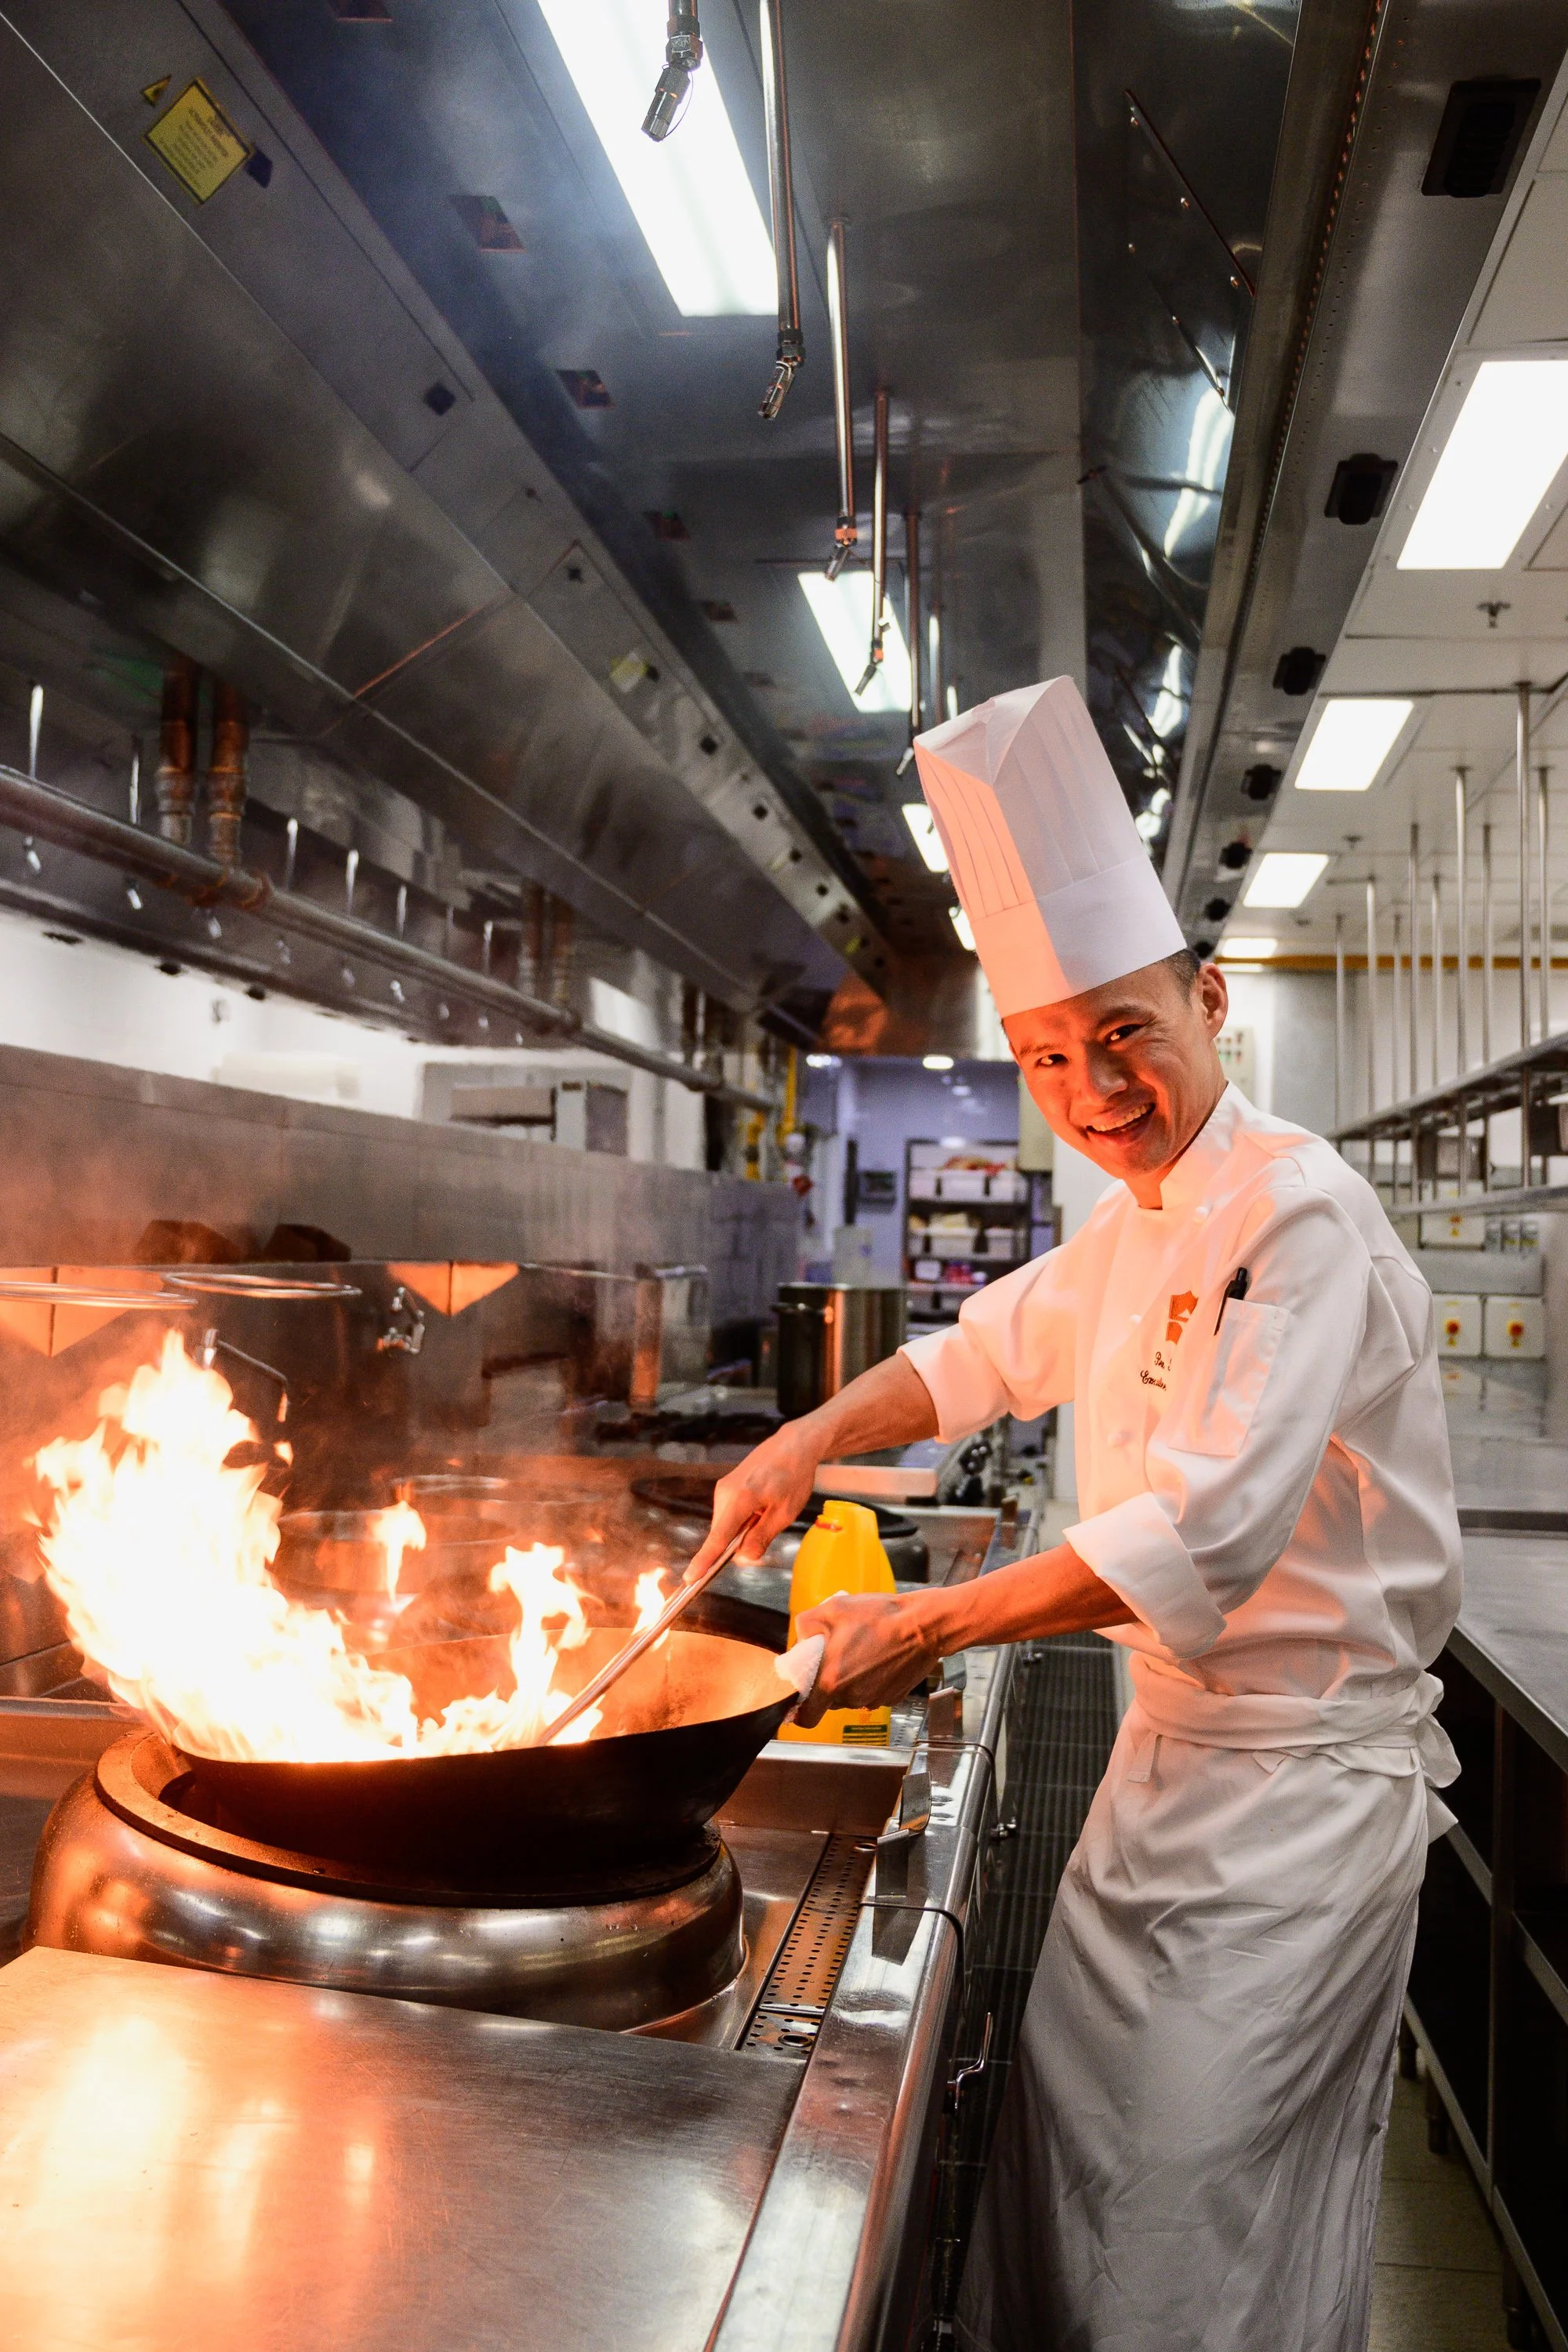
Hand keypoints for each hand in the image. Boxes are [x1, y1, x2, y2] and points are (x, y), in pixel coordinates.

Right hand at [688, 1423, 822, 1571]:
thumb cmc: (794, 1475)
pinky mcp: (727, 1485)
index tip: (691, 1578)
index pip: (718, 1537)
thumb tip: (743, 1557)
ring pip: (726, 1523)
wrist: (794, 1445)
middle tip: (768, 1523)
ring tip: (768, 1509)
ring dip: (743, 1527)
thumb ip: (762, 1537)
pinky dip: (742, 1517)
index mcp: (741, 1498)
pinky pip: (729, 1512)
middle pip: (722, 1533)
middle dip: (739, 1541)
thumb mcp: (785, 1513)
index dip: (704, 1560)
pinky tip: (762, 1504)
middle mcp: (726, 1492)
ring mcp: (724, 1487)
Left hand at [792, 1589, 943, 1727]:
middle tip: (834, 1658)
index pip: (805, 1716)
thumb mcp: (832, 1609)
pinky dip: (870, 1680)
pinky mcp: (891, 1698)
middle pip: (828, 1702)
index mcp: (829, 1681)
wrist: (923, 1625)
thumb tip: (800, 1641)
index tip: (800, 1696)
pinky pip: (872, 1693)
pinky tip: (877, 1658)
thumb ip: (806, 1626)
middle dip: (827, 1685)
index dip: (799, 1708)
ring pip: (851, 1697)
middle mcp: (850, 1697)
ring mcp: (873, 1699)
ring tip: (860, 1651)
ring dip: (850, 1681)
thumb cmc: (879, 1617)